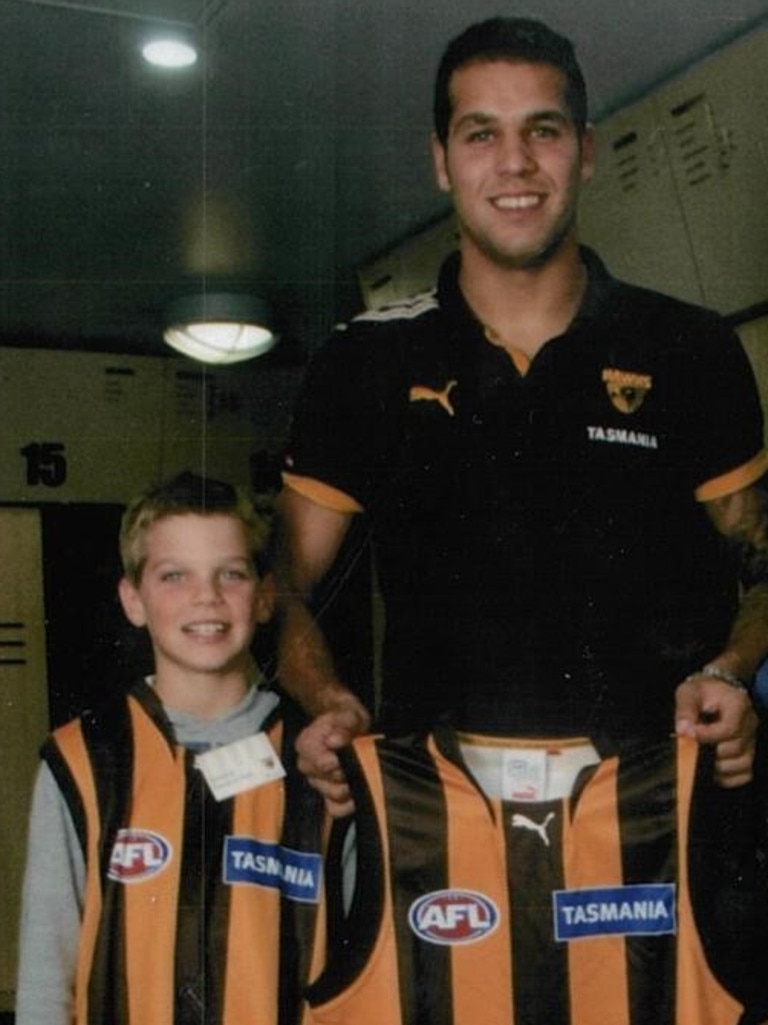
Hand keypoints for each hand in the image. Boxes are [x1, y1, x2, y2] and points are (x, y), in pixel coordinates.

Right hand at [296, 698, 369, 816]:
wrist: (349, 725)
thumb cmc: (346, 720)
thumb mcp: (349, 715)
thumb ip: (343, 725)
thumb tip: (334, 741)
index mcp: (306, 744)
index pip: (318, 763)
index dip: (335, 762)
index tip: (347, 754)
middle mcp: (306, 765)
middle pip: (324, 782)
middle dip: (344, 774)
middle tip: (357, 762)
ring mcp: (316, 782)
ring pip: (332, 796)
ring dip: (348, 787)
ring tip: (359, 773)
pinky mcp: (327, 795)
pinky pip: (334, 809)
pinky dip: (347, 805)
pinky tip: (356, 793)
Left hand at [675, 675, 757, 786]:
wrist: (716, 691)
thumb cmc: (702, 692)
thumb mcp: (689, 692)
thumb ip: (685, 710)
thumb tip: (683, 731)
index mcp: (738, 706)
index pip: (729, 728)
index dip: (708, 736)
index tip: (689, 735)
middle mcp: (750, 724)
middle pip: (734, 748)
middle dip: (709, 752)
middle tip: (691, 749)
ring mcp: (751, 741)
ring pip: (742, 764)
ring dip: (718, 767)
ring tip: (700, 758)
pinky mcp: (749, 754)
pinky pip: (744, 774)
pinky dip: (728, 777)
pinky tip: (712, 770)